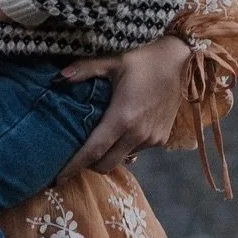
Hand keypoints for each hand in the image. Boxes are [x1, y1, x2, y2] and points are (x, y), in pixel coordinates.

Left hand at [58, 34, 188, 176]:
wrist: (180, 62)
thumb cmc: (142, 60)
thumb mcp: (112, 61)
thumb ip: (84, 70)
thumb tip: (57, 77)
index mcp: (122, 117)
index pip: (94, 150)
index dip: (74, 165)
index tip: (58, 178)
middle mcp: (138, 134)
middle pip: (106, 164)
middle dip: (87, 165)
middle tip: (73, 156)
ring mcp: (152, 139)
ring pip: (121, 159)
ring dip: (107, 155)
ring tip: (95, 140)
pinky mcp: (161, 140)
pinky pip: (136, 152)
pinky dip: (123, 148)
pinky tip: (117, 133)